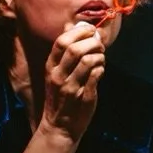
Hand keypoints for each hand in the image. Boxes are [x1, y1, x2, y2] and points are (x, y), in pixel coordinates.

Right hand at [38, 21, 104, 143]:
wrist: (59, 127)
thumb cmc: (61, 96)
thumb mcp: (57, 73)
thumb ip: (65, 52)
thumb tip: (73, 25)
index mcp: (51, 67)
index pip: (61, 42)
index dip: (79, 31)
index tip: (91, 30)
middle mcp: (58, 76)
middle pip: (75, 49)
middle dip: (92, 42)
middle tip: (100, 45)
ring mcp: (70, 87)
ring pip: (87, 61)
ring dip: (99, 56)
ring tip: (101, 58)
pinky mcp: (83, 96)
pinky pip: (95, 76)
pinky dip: (101, 69)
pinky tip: (100, 71)